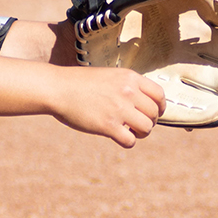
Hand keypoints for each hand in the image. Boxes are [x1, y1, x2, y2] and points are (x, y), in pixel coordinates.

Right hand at [50, 67, 165, 147]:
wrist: (58, 88)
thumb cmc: (80, 83)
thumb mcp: (109, 76)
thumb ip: (126, 86)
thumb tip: (143, 103)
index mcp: (129, 77)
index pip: (159, 94)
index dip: (160, 107)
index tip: (154, 113)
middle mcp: (128, 92)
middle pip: (154, 113)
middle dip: (149, 122)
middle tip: (137, 124)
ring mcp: (119, 109)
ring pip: (147, 128)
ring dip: (141, 133)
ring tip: (130, 131)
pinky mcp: (108, 125)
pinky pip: (130, 140)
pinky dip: (128, 142)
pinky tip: (118, 137)